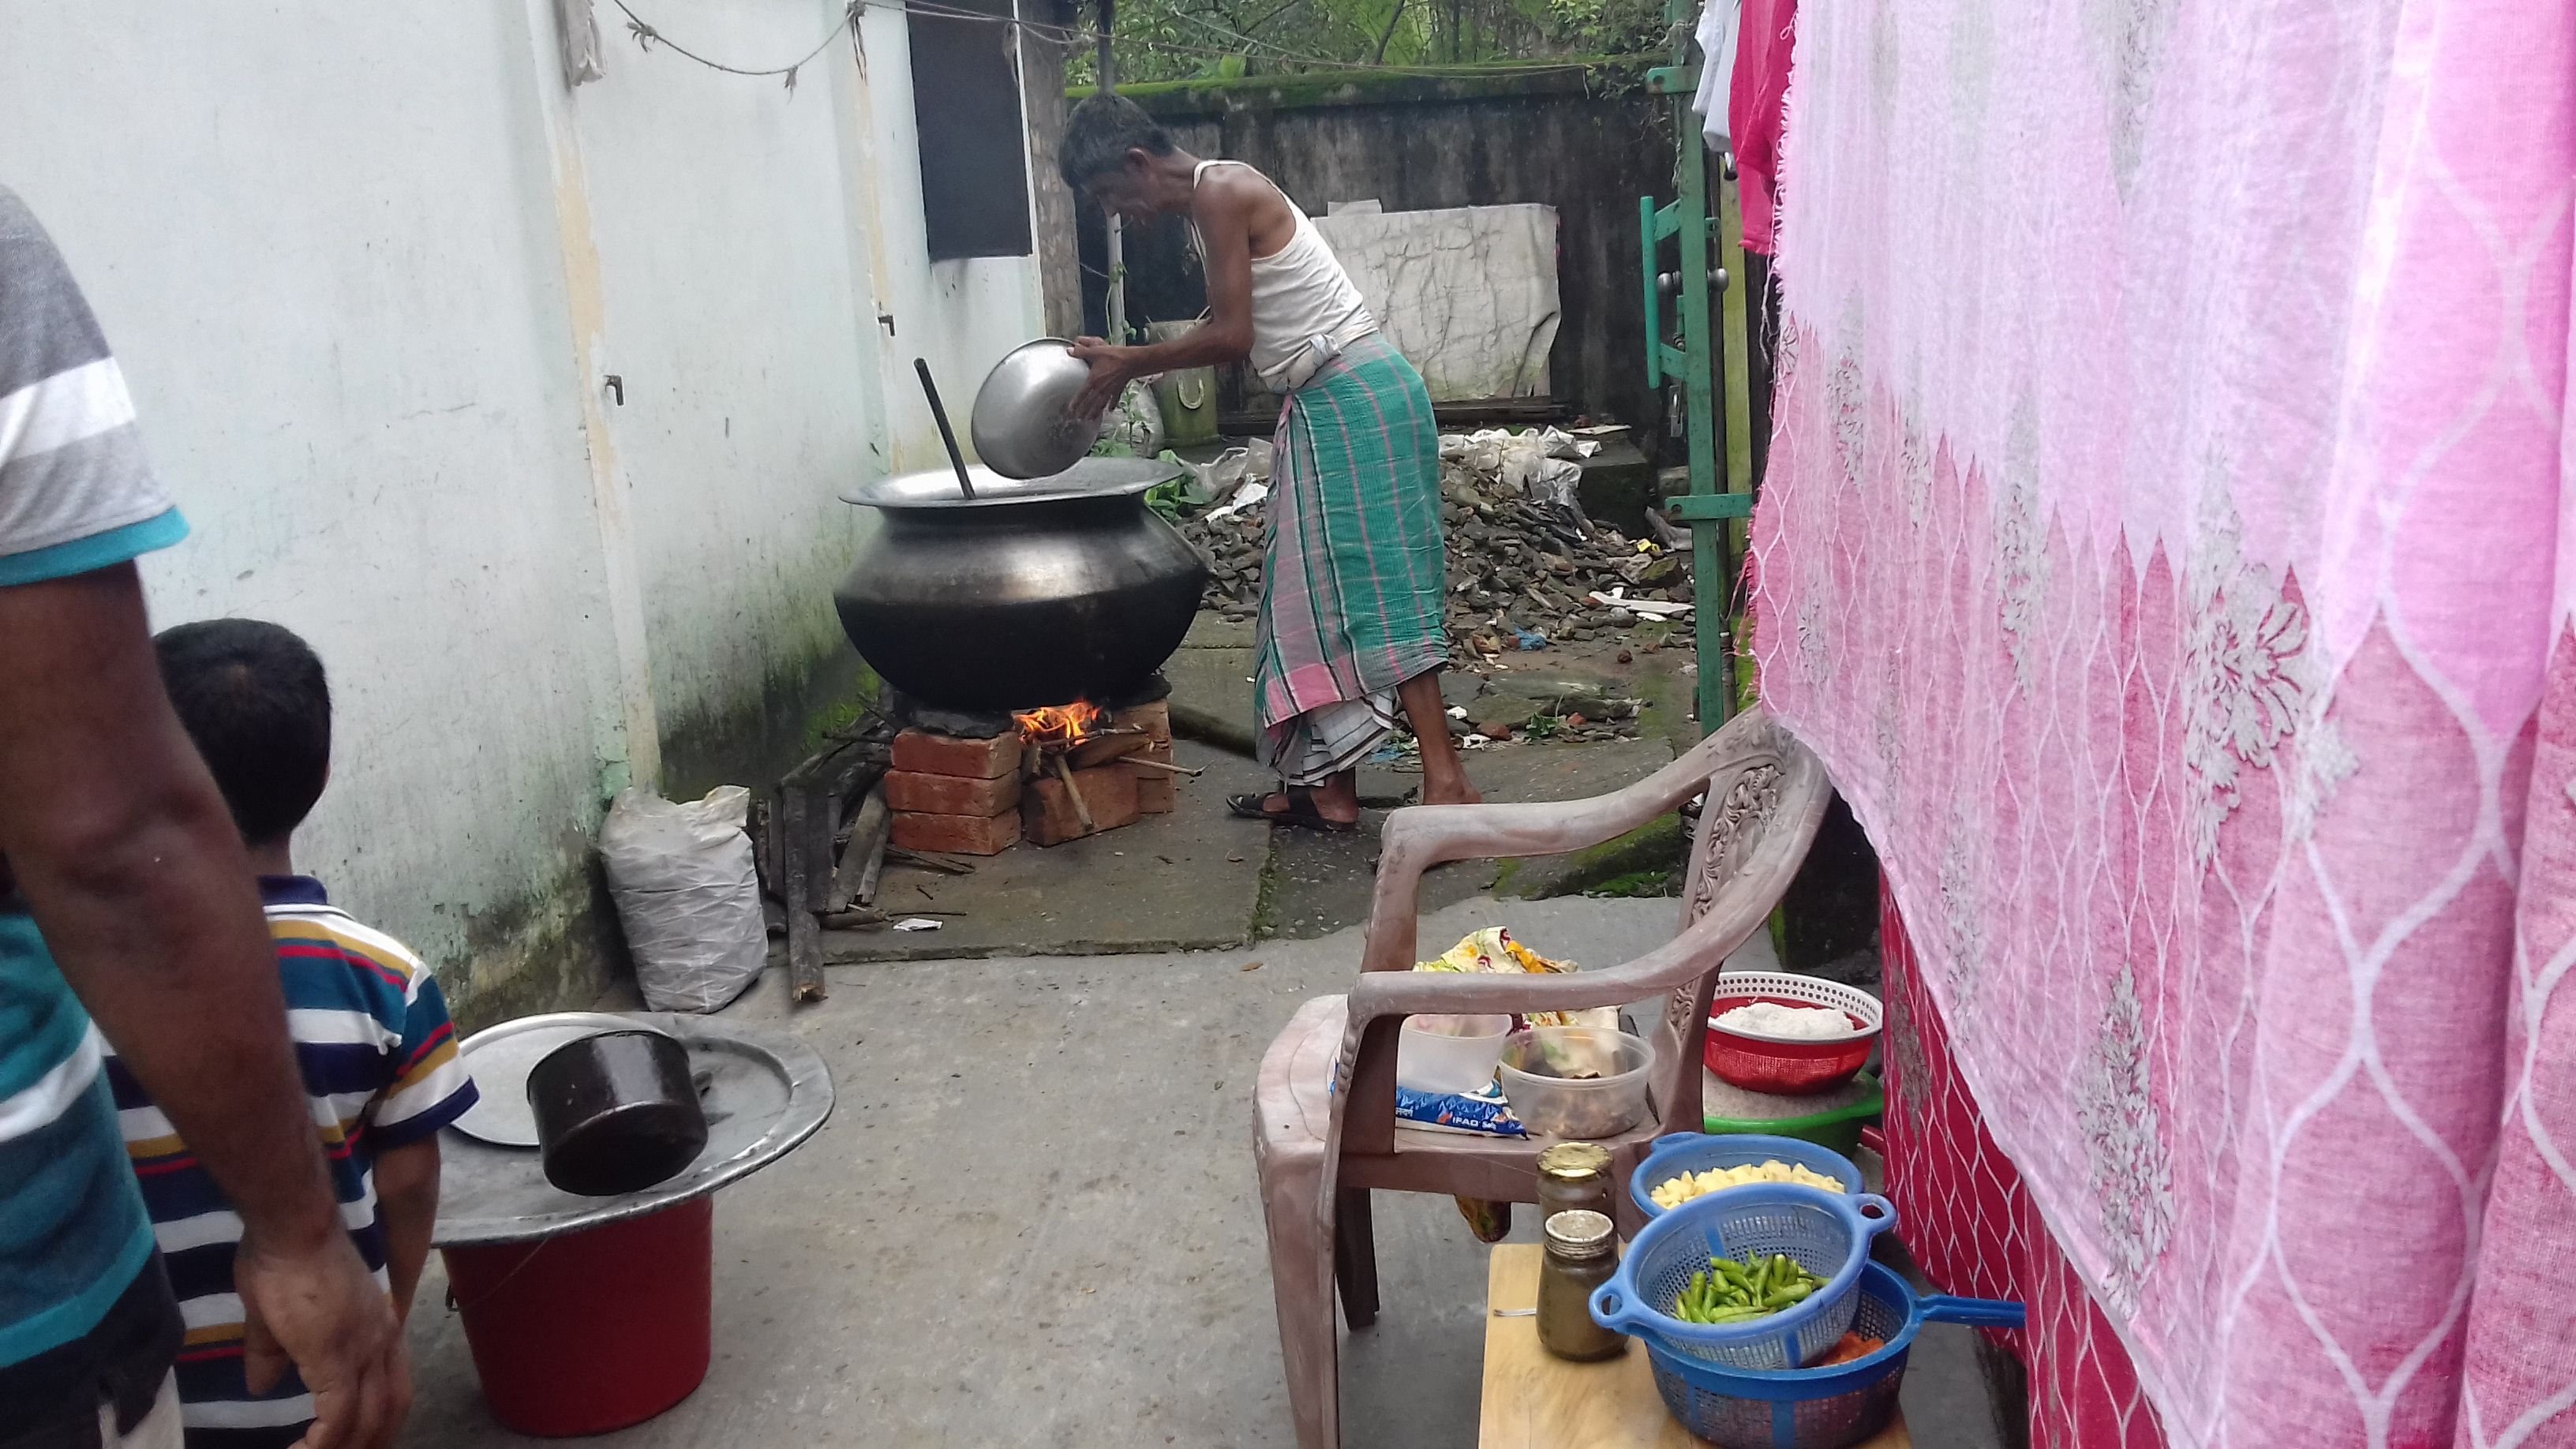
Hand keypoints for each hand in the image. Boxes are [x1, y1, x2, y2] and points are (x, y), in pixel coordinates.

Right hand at [234, 1227, 409, 1448]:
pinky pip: (337, 1417)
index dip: (378, 1421)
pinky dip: (323, 1444)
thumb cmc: (282, 1258)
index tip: (356, 1441)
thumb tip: (260, 1385)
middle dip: (372, 1442)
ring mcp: (363, 1349)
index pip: (394, 1387)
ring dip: (345, 1448)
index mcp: (378, 1328)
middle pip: (392, 1410)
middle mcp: (383, 1340)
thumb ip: (271, 1353)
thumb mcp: (275, 1316)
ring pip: (368, 1420)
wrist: (290, 1226)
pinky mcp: (335, 1356)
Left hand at [1067, 336, 1135, 419]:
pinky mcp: (1119, 389)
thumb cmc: (1115, 356)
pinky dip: (1111, 406)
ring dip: (1095, 413)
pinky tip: (1110, 411)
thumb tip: (1070, 350)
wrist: (1132, 361)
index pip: (1082, 395)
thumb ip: (1081, 352)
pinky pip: (1114, 400)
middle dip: (1083, 412)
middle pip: (1090, 403)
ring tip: (1090, 419)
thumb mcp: (1096, 351)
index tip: (1071, 410)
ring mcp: (1110, 390)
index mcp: (1093, 380)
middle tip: (1078, 419)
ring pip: (1100, 404)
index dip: (1075, 403)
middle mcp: (1101, 388)